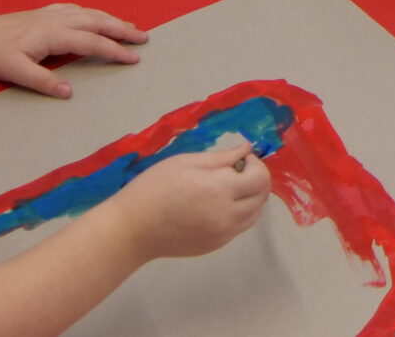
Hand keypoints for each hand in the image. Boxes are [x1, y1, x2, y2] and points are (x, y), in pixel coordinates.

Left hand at [0, 4, 147, 97]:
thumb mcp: (16, 73)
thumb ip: (44, 82)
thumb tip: (70, 92)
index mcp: (54, 35)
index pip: (92, 42)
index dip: (115, 51)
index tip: (134, 59)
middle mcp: (57, 20)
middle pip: (97, 22)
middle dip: (122, 29)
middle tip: (144, 37)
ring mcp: (51, 13)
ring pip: (89, 13)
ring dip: (111, 19)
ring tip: (128, 26)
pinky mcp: (44, 12)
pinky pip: (76, 9)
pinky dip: (92, 13)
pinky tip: (93, 16)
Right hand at [110, 143, 271, 258]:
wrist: (132, 229)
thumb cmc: (153, 188)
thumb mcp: (185, 162)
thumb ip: (221, 157)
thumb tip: (247, 149)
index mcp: (220, 190)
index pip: (261, 178)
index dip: (256, 164)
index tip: (240, 159)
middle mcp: (228, 215)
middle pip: (262, 197)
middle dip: (256, 180)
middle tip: (235, 171)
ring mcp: (223, 234)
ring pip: (254, 214)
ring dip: (250, 198)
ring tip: (226, 189)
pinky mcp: (216, 246)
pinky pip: (240, 227)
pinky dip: (239, 213)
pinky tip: (217, 205)